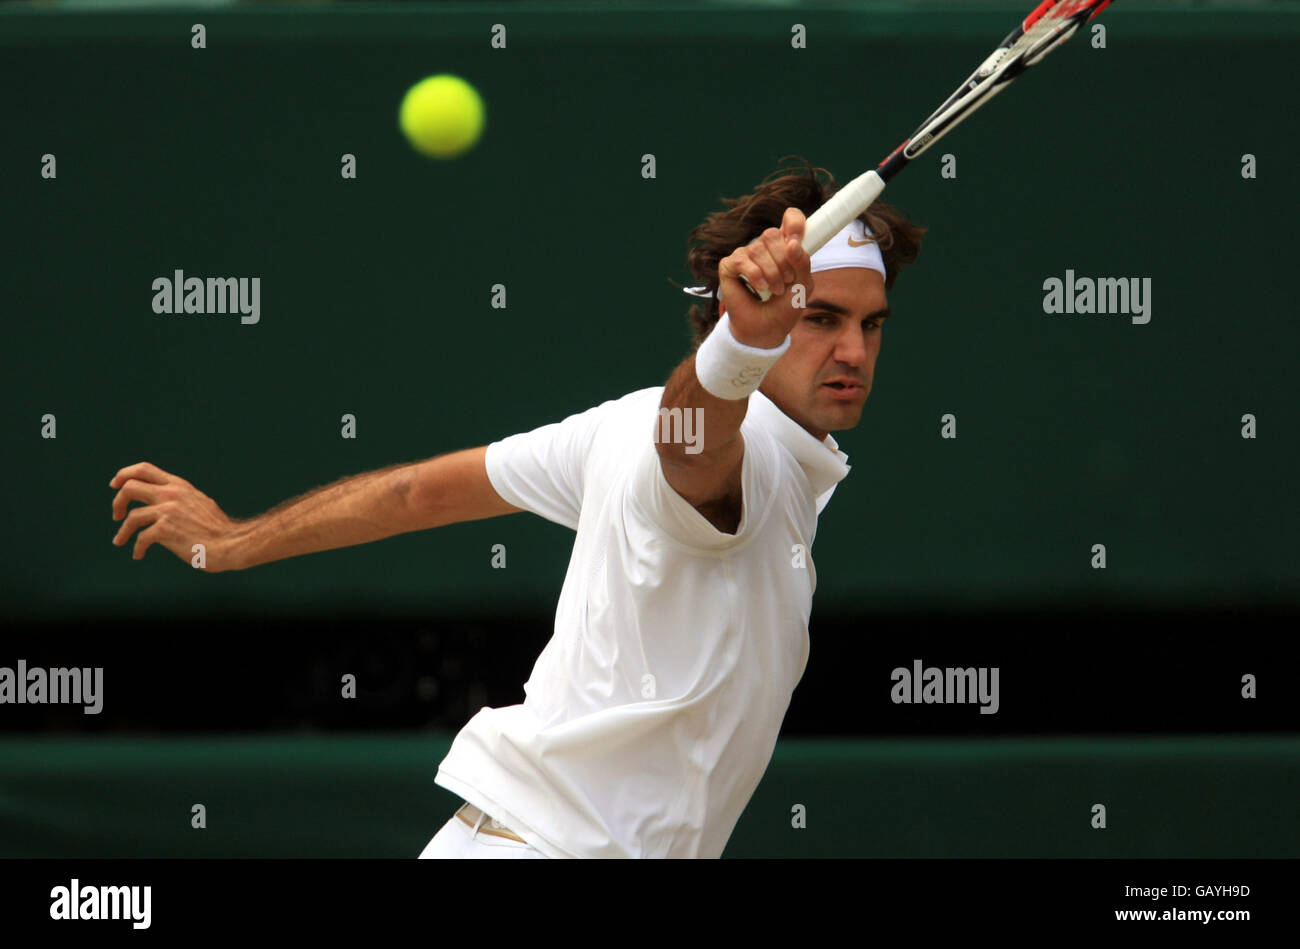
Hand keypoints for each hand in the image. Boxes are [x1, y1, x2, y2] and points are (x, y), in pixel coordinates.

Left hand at [109, 462, 240, 570]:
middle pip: (130, 486)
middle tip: (117, 514)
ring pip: (131, 516)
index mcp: (179, 486)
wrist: (231, 544)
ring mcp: (168, 511)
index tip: (116, 485)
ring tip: (120, 540)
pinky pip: (141, 538)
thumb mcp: (199, 502)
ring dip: (122, 530)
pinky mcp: (166, 530)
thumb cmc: (218, 530)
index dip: (124, 474)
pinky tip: (139, 555)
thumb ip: (181, 499)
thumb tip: (164, 504)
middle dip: (117, 501)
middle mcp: (172, 494)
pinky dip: (137, 548)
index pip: (144, 469)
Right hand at [716, 207, 813, 348]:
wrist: (767, 329)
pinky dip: (754, 275)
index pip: (790, 218)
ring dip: (771, 273)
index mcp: (784, 246)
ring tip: (774, 290)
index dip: (794, 222)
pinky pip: (741, 260)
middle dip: (783, 260)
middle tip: (786, 281)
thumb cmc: (785, 306)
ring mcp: (745, 255)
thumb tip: (792, 242)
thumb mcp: (803, 285)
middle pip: (772, 234)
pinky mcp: (729, 266)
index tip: (797, 239)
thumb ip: (803, 262)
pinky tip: (760, 288)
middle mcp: (764, 247)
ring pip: (757, 248)